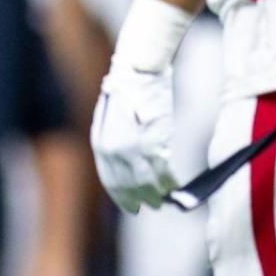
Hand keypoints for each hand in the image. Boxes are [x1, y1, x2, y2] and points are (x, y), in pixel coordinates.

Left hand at [89, 63, 179, 213]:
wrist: (138, 69)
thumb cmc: (127, 90)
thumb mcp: (110, 117)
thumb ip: (114, 141)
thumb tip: (124, 165)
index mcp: (100, 142)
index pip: (109, 178)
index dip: (120, 195)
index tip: (130, 206)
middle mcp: (114, 149)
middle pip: (128, 184)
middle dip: (140, 198)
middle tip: (152, 206)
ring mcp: (134, 146)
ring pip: (147, 180)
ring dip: (157, 193)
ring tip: (165, 199)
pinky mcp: (155, 140)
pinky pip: (163, 169)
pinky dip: (170, 180)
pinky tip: (175, 185)